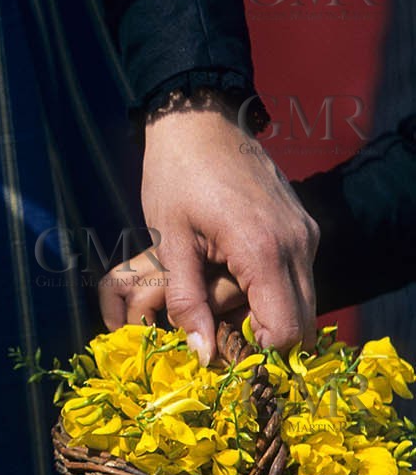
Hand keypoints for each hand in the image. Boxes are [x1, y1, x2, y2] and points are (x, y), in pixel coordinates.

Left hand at [99, 108, 318, 361]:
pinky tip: (236, 277)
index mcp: (263, 250)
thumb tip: (203, 354)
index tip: (225, 355)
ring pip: (303, 301)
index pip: (284, 331)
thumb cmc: (175, 176)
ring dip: (270, 313)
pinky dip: (275, 290)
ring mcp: (306, 234)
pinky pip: (300, 276)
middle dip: (266, 340)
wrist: (200, 119)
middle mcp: (297, 245)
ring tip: (223, 301)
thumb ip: (186, 300)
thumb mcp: (169, 240)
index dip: (258, 354)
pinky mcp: (305, 226)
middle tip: (223, 335)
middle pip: (302, 324)